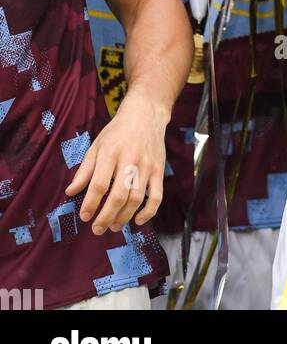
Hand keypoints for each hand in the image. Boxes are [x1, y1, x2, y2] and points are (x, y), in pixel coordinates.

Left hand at [65, 88, 166, 233]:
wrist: (146, 114)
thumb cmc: (117, 131)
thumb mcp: (97, 145)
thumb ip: (85, 170)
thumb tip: (70, 192)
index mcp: (110, 153)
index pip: (99, 184)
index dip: (90, 204)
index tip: (84, 216)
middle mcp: (130, 160)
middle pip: (118, 196)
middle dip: (106, 217)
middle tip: (97, 229)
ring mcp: (147, 166)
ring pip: (136, 198)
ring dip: (124, 217)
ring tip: (113, 226)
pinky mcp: (159, 170)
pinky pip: (157, 196)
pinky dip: (148, 212)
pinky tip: (138, 220)